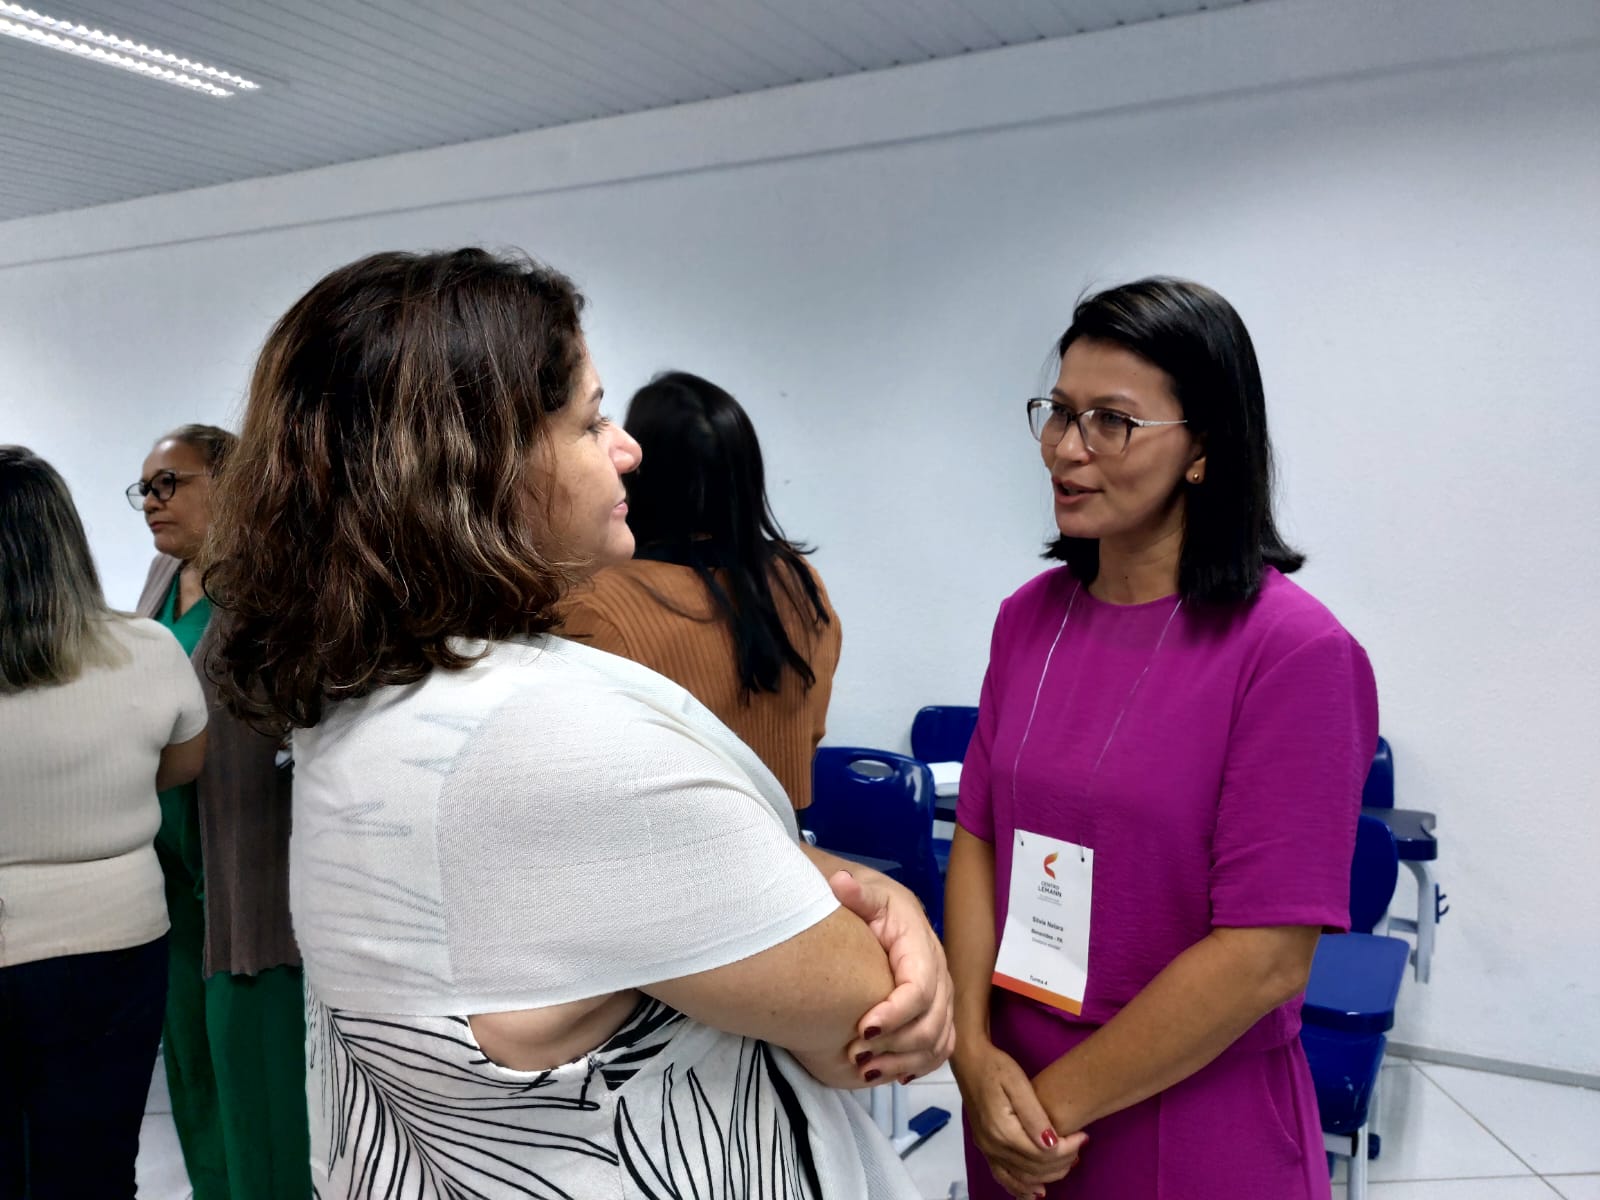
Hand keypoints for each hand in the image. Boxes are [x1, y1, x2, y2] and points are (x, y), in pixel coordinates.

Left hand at [828, 869, 955, 1083]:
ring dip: (904, 1061)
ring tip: (866, 1071)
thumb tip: (841, 884)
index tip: (862, 1029)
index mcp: (921, 944)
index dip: (896, 1013)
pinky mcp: (936, 1011)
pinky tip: (889, 1073)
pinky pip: (940, 1046)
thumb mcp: (863, 891)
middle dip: (897, 1045)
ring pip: (938, 1040)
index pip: (920, 988)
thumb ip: (855, 893)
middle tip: (856, 1056)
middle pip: (932, 1021)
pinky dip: (919, 1065)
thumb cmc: (867, 901)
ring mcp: (941, 995)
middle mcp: (938, 972)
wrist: (878, 906)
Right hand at [952, 1035, 1084, 1196]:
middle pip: (1035, 1169)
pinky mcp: (985, 1149)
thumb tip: (1051, 1143)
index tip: (1083, 1136)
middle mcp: (992, 1146)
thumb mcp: (1018, 1083)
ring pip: (1022, 1177)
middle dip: (1063, 1162)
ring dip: (1048, 1176)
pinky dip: (1020, 1188)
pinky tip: (1036, 1192)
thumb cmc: (995, 1067)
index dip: (1068, 1150)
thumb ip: (1034, 1115)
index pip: (1043, 1154)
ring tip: (1069, 1163)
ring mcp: (987, 1150)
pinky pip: (1003, 1177)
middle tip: (1080, 1146)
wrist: (969, 1061)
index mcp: (1002, 1130)